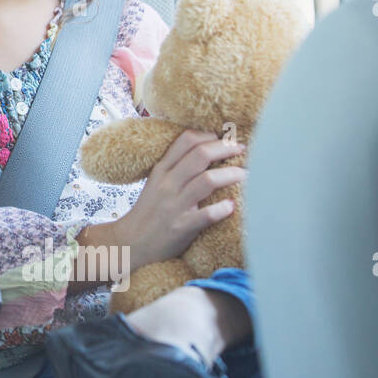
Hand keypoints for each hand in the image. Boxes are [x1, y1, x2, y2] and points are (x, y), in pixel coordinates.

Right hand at [112, 130, 246, 270]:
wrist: (131, 242)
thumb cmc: (149, 211)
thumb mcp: (156, 183)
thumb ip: (176, 168)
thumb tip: (206, 152)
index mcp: (161, 170)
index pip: (186, 141)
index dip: (209, 136)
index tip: (224, 139)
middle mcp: (167, 184)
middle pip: (200, 155)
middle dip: (226, 149)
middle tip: (241, 150)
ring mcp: (174, 205)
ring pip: (207, 180)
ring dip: (231, 174)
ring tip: (246, 174)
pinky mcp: (182, 226)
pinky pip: (207, 214)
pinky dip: (222, 208)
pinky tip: (231, 206)